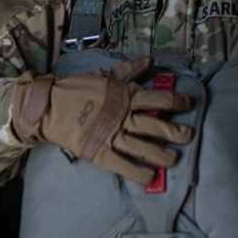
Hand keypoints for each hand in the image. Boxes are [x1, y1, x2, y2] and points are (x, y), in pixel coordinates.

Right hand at [11, 56, 193, 184]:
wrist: (48, 105)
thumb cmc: (79, 87)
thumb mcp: (106, 75)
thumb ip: (130, 69)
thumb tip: (151, 61)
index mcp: (126, 95)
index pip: (158, 99)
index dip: (177, 102)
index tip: (189, 104)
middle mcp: (122, 115)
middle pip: (155, 125)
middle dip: (175, 131)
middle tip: (189, 136)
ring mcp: (110, 134)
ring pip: (142, 146)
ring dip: (161, 154)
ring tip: (174, 159)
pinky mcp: (97, 151)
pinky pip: (121, 164)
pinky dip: (137, 171)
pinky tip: (151, 176)